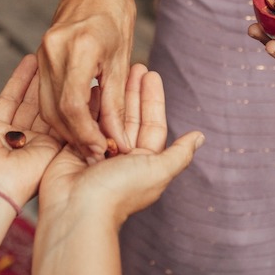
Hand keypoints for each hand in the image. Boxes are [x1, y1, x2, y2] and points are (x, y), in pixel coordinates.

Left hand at [0, 54, 62, 205]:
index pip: (10, 99)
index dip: (20, 80)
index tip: (32, 60)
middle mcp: (14, 137)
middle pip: (31, 103)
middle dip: (40, 81)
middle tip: (52, 59)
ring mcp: (34, 144)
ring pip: (47, 111)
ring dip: (55, 89)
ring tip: (64, 66)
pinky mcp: (51, 150)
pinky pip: (61, 124)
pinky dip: (68, 106)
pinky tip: (75, 87)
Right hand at [36, 0, 135, 161]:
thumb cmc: (115, 13)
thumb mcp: (122, 59)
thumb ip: (116, 102)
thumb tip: (118, 138)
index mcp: (80, 48)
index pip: (74, 105)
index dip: (86, 133)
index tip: (102, 148)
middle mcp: (54, 51)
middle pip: (56, 110)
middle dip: (75, 137)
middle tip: (96, 153)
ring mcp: (42, 53)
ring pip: (46, 106)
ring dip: (65, 129)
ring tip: (88, 142)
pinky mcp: (39, 57)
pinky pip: (44, 95)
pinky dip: (59, 114)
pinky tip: (76, 123)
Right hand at [38, 62, 203, 226]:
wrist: (77, 210)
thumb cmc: (119, 191)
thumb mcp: (157, 171)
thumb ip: (179, 154)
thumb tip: (200, 137)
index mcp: (143, 162)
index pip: (153, 124)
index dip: (153, 99)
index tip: (151, 73)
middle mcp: (121, 157)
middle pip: (129, 116)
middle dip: (131, 91)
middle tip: (132, 64)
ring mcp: (97, 153)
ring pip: (106, 117)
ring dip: (110, 95)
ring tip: (110, 69)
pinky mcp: (73, 149)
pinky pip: (83, 122)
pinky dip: (87, 105)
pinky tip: (90, 85)